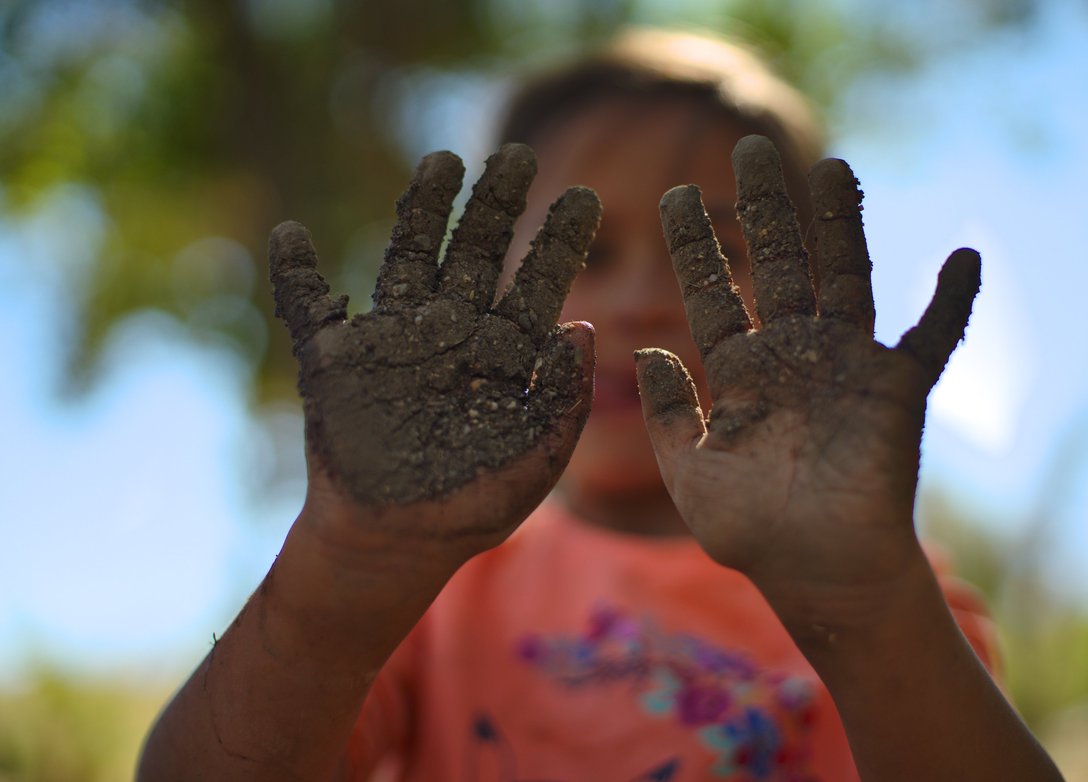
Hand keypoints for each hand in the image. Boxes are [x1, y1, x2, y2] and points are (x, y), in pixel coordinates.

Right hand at [269, 144, 599, 568]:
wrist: (392, 543)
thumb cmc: (469, 511)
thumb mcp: (534, 467)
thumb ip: (562, 406)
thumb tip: (581, 329)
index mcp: (499, 356)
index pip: (534, 286)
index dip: (557, 243)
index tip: (585, 197)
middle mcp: (448, 334)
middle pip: (475, 255)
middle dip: (498, 206)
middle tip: (521, 156)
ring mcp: (390, 340)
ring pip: (407, 259)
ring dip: (421, 211)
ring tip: (444, 161)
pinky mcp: (334, 361)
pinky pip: (307, 308)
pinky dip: (294, 274)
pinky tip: (290, 234)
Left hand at [635, 135, 978, 632]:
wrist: (818, 573)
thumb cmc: (752, 533)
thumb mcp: (689, 472)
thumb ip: (665, 414)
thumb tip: (647, 350)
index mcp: (740, 372)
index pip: (714, 292)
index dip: (697, 245)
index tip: (675, 195)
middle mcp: (793, 355)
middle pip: (779, 264)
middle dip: (765, 207)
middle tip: (749, 145)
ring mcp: (848, 367)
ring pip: (846, 278)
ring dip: (842, 224)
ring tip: (833, 166)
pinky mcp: (898, 391)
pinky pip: (932, 337)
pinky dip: (951, 301)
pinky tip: (964, 257)